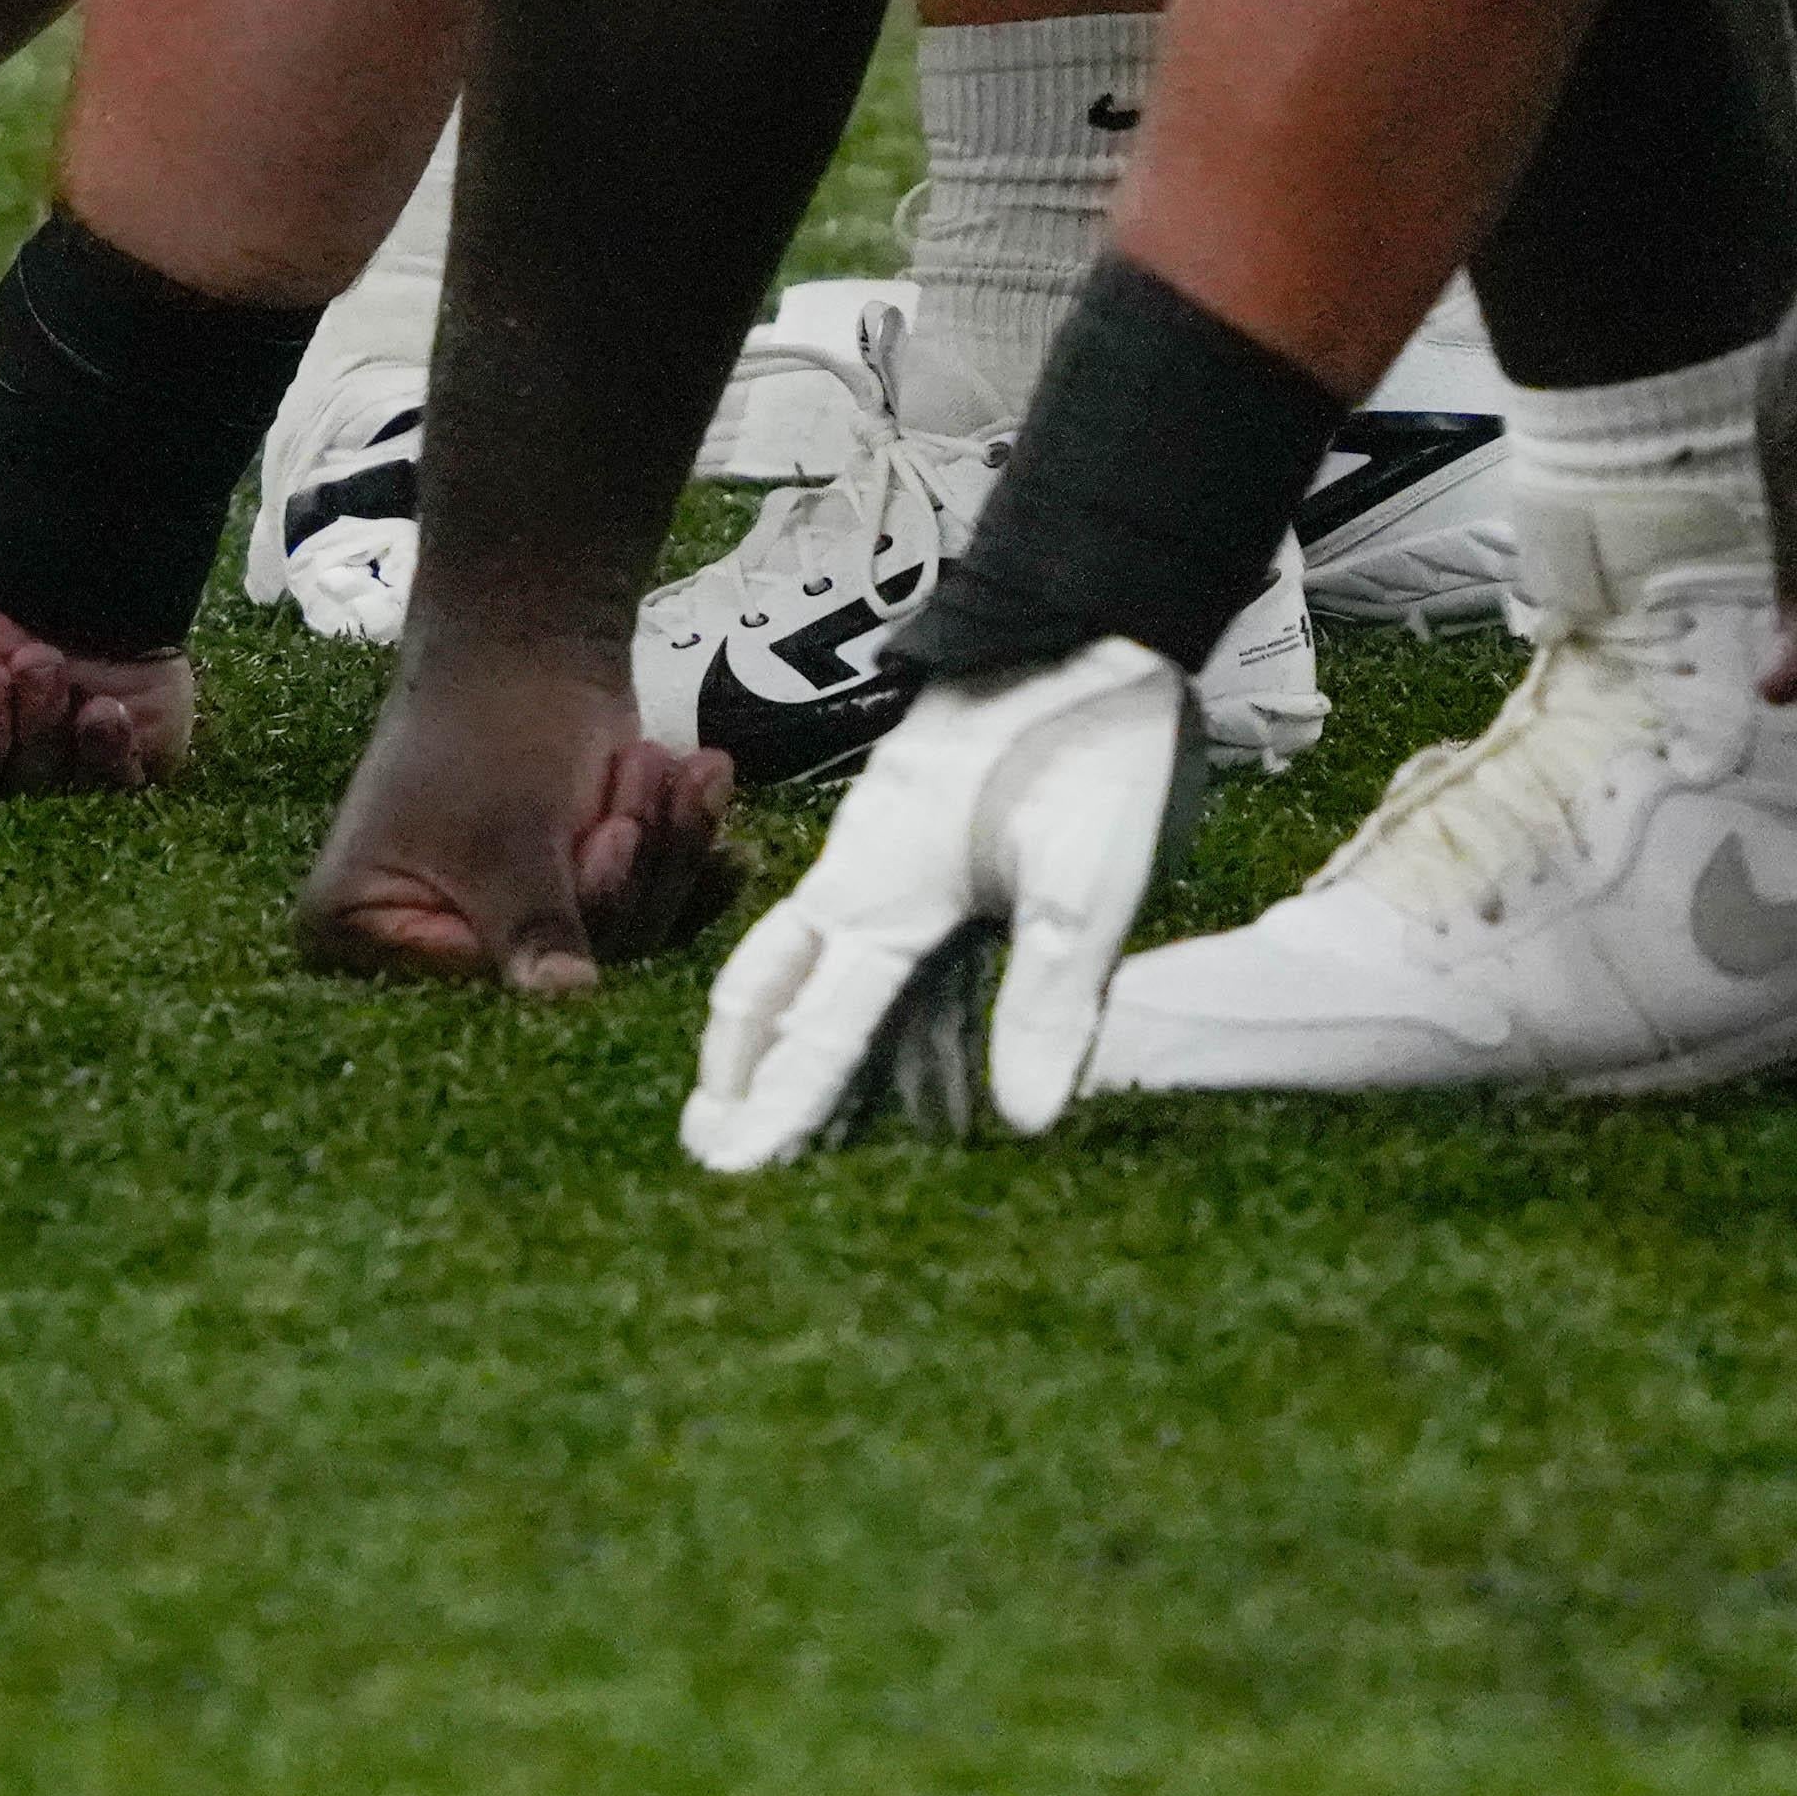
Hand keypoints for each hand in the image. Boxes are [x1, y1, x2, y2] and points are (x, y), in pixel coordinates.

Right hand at [290, 642, 731, 994]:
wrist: (532, 630)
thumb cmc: (487, 723)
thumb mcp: (507, 835)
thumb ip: (536, 925)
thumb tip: (566, 1000)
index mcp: (362, 932)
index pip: (476, 981)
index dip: (564, 925)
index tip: (617, 838)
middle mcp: (421, 940)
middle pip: (557, 962)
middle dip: (629, 875)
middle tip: (641, 779)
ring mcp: (498, 918)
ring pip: (614, 936)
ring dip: (666, 849)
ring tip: (679, 767)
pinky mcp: (561, 892)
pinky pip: (639, 907)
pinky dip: (682, 853)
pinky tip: (709, 806)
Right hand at [677, 638, 1187, 1167]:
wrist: (1087, 624)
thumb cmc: (1088, 748)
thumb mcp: (1090, 883)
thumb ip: (1051, 1002)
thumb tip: (1026, 1121)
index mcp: (887, 898)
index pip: (818, 1031)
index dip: (778, 1111)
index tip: (730, 1172)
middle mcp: (860, 879)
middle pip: (769, 991)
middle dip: (736, 1071)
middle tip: (706, 1142)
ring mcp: (876, 850)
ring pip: (796, 957)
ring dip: (769, 1031)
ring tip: (747, 1089)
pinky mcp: (905, 831)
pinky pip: (844, 931)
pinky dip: (830, 991)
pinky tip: (854, 1015)